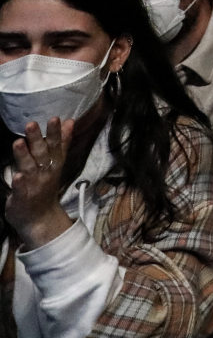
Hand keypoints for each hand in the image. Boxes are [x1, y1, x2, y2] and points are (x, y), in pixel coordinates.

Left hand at [6, 118, 76, 246]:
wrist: (41, 219)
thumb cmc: (46, 187)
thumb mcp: (57, 163)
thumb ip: (62, 143)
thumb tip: (70, 121)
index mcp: (53, 164)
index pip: (56, 146)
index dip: (56, 132)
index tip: (55, 118)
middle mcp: (45, 173)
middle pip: (42, 154)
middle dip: (37, 139)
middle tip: (31, 124)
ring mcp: (33, 185)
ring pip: (29, 168)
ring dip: (25, 156)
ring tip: (18, 142)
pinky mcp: (21, 198)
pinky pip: (20, 190)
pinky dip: (20, 183)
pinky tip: (18, 176)